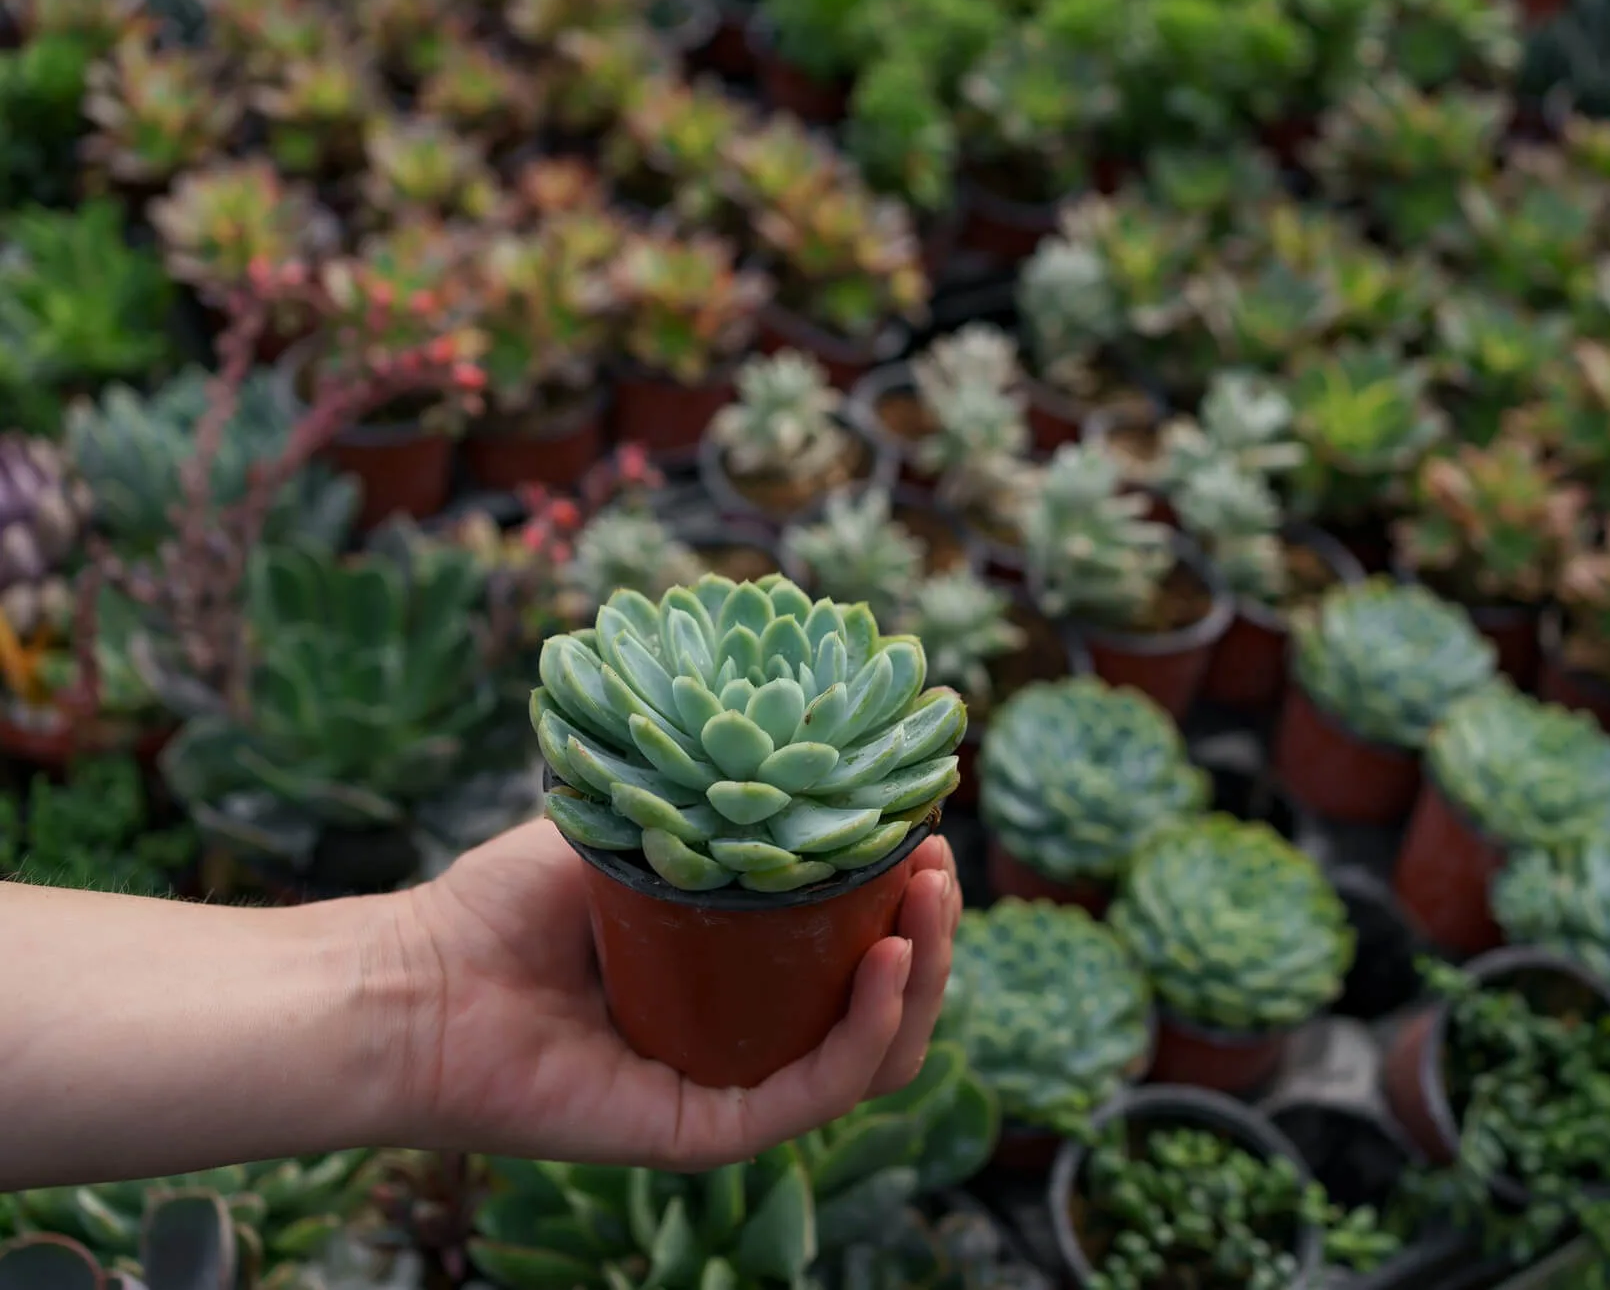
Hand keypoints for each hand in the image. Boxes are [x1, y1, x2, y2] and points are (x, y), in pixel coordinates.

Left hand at [384, 819, 960, 1170]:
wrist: (410, 982)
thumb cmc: (497, 908)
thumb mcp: (632, 826)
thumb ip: (707, 800)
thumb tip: (795, 737)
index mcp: (734, 982)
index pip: (853, 957)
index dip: (904, 900)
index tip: (924, 830)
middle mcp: (741, 1040)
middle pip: (881, 1008)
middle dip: (934, 934)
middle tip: (939, 864)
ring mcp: (728, 1090)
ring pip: (870, 1056)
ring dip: (924, 982)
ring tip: (929, 905)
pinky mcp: (705, 1131)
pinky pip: (818, 1089)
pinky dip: (870, 1028)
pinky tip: (891, 959)